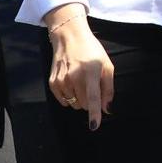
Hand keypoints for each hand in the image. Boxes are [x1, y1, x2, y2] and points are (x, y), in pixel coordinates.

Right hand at [46, 7, 113, 129]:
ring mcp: (62, 80)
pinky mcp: (53, 83)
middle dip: (92, 101)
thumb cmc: (91, 51)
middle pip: (85, 104)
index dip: (94, 113)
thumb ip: (108, 88)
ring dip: (80, 99)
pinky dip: (69, 97)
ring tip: (81, 81)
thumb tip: (107, 109)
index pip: (93, 97)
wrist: (69, 36)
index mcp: (91, 72)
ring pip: (75, 104)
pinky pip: (64, 101)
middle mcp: (74, 77)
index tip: (94, 126)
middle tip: (92, 85)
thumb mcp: (106, 65)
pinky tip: (71, 84)